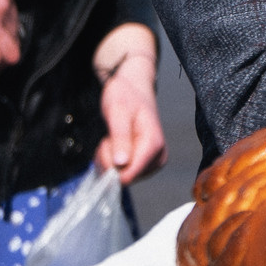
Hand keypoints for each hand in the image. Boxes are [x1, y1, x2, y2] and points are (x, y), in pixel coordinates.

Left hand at [93, 25, 165, 180]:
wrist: (132, 88)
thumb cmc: (125, 96)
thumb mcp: (117, 112)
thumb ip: (120, 137)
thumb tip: (122, 164)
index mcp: (154, 145)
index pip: (130, 174)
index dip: (111, 164)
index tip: (107, 142)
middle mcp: (158, 157)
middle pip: (125, 177)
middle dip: (109, 160)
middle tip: (108, 137)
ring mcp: (153, 163)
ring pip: (122, 176)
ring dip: (109, 159)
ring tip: (112, 138)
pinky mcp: (146, 165)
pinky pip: (123, 173)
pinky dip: (112, 161)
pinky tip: (114, 144)